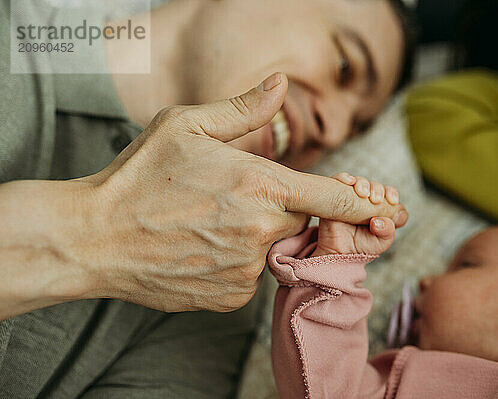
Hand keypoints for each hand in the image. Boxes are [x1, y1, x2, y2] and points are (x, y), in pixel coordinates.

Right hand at [72, 74, 407, 312]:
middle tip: (235, 199)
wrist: (94, 239)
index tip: (395, 210)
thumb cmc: (139, 176)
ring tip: (205, 220)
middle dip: (283, 210)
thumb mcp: (187, 125)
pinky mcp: (229, 298)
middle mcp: (261, 233)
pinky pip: (250, 276)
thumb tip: (282, 85)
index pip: (335, 198)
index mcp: (260, 186)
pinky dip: (235, 260)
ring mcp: (246, 271)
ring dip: (254, 235)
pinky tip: (199, 246)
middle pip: (303, 223)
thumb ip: (245, 108)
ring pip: (273, 249)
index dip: (367, 204)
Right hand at [311, 173, 402, 256]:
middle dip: (378, 189)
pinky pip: (339, 179)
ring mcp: (351, 197)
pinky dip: (344, 178)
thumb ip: (388, 230)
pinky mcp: (336, 195)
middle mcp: (366, 201)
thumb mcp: (381, 241)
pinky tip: (349, 183)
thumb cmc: (361, 247)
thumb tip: (380, 219)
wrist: (338, 252)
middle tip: (376, 200)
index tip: (391, 201)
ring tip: (362, 194)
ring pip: (360, 181)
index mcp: (381, 210)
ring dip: (363, 183)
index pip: (390, 194)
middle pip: (375, 186)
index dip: (391, 194)